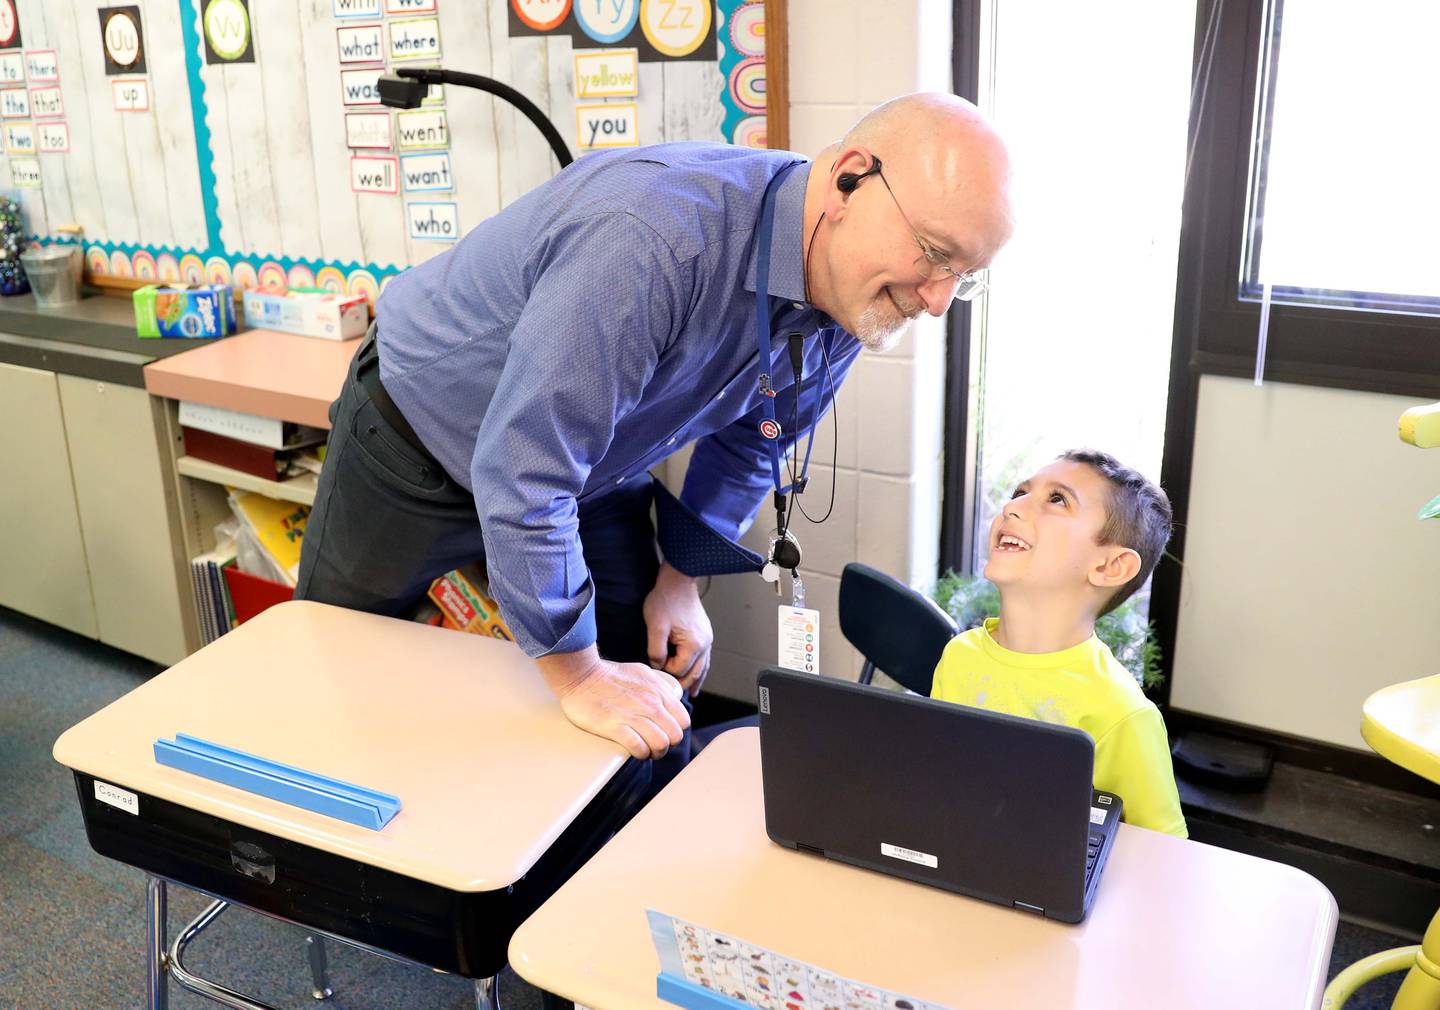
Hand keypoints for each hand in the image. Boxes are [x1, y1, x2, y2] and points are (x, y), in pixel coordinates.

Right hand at [537, 646, 690, 758]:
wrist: (581, 675)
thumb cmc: (609, 675)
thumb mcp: (642, 673)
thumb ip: (658, 688)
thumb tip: (668, 700)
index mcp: (658, 691)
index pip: (683, 721)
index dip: (676, 730)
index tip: (665, 733)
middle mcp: (650, 704)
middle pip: (675, 736)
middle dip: (667, 745)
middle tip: (655, 745)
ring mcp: (633, 715)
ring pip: (660, 744)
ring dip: (654, 752)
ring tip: (645, 751)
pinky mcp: (615, 727)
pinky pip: (638, 747)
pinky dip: (639, 753)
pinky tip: (633, 750)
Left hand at [643, 563, 713, 697]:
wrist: (677, 580)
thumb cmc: (666, 599)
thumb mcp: (655, 626)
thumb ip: (656, 650)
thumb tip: (658, 665)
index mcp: (694, 644)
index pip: (679, 669)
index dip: (665, 671)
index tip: (654, 670)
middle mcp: (704, 644)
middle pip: (694, 673)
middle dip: (682, 683)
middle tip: (671, 695)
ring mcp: (706, 639)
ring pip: (702, 667)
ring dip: (695, 680)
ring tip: (690, 694)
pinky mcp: (704, 634)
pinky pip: (704, 658)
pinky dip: (699, 669)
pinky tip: (697, 675)